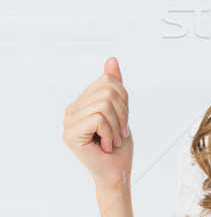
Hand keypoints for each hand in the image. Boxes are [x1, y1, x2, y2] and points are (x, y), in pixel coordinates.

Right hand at [63, 57, 132, 189]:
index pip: (108, 81)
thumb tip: (111, 59)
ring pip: (104, 104)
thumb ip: (114, 85)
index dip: (124, 99)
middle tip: (119, 133)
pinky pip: (99, 118)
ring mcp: (68, 122)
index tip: (123, 120)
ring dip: (117, 125)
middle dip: (122, 113)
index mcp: (82, 102)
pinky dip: (110, 133)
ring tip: (112, 140)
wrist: (117, 172)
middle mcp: (71, 110)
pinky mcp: (70, 135)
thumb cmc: (118, 143)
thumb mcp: (121, 109)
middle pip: (107, 90)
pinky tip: (105, 146)